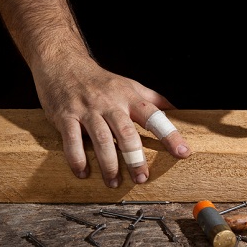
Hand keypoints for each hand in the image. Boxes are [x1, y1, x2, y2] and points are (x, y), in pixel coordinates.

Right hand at [32, 56, 190, 187]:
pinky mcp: (66, 117)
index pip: (154, 117)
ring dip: (108, 164)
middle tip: (141, 178)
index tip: (183, 152)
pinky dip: (78, 160)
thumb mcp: (130, 85)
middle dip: (135, 157)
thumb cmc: (101, 81)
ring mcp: (87, 110)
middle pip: (126, 132)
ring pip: (101, 139)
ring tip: (114, 182)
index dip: (170, 135)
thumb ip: (153, 98)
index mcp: (129, 97)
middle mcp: (110, 104)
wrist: (63, 64)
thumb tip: (176, 110)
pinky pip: (72, 142)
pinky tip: (84, 173)